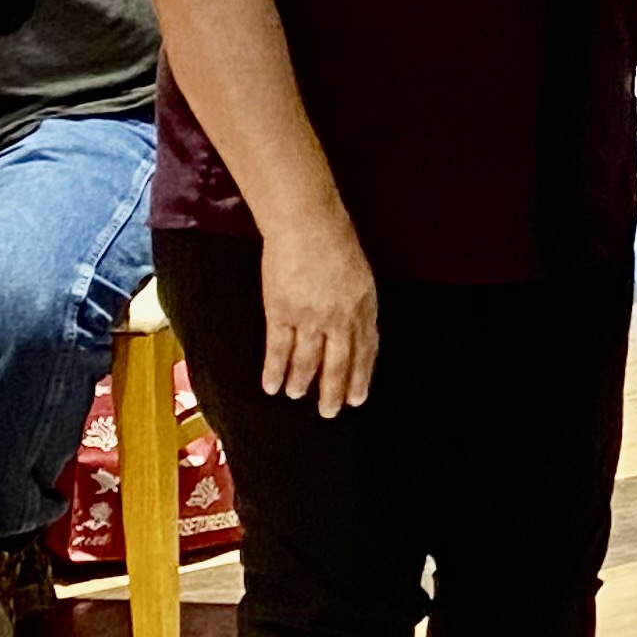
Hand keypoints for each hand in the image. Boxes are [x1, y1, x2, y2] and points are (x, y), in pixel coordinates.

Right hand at [259, 211, 377, 415]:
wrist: (308, 224)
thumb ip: (357, 303)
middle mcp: (341, 317)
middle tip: (330, 412)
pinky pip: (278, 350)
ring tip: (297, 398)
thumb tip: (355, 327)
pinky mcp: (282, 313)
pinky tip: (270, 385)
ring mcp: (311, 317)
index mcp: (364, 307)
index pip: (366, 350)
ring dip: (302, 383)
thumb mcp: (361, 274)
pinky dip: (274, 370)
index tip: (357, 397)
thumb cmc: (335, 241)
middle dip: (335, 391)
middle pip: (340, 363)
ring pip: (308, 361)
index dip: (361, 376)